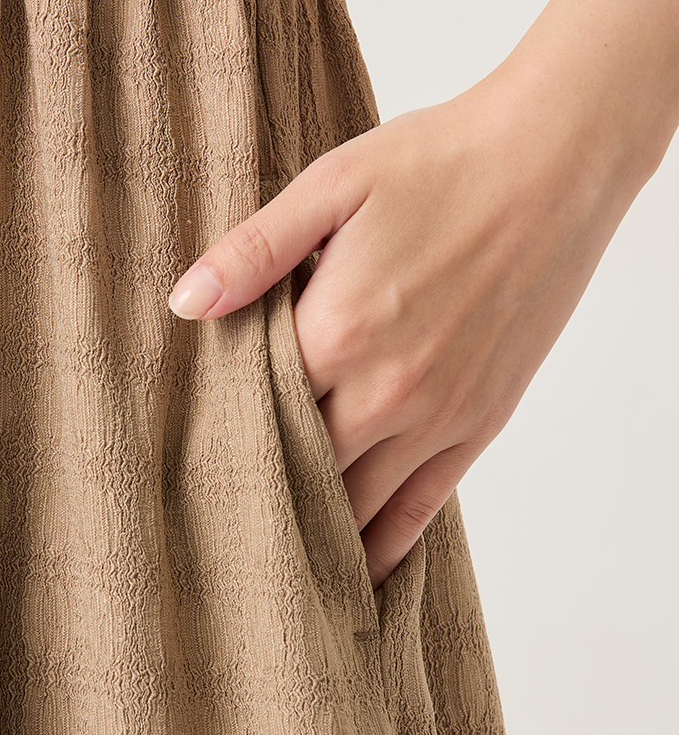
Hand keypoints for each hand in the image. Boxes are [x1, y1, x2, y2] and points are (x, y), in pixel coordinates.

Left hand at [167, 65, 640, 587]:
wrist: (556, 162)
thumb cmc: (440, 164)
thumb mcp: (332, 186)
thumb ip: (255, 251)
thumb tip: (185, 304)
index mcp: (337, 330)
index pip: (252, 414)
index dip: (214, 438)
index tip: (179, 465)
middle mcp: (387, 388)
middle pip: (298, 470)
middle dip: (253, 494)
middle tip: (208, 524)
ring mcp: (439, 414)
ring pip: (356, 503)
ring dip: (310, 532)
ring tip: (265, 566)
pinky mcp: (480, 422)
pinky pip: (422, 506)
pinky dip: (384, 544)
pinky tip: (355, 572)